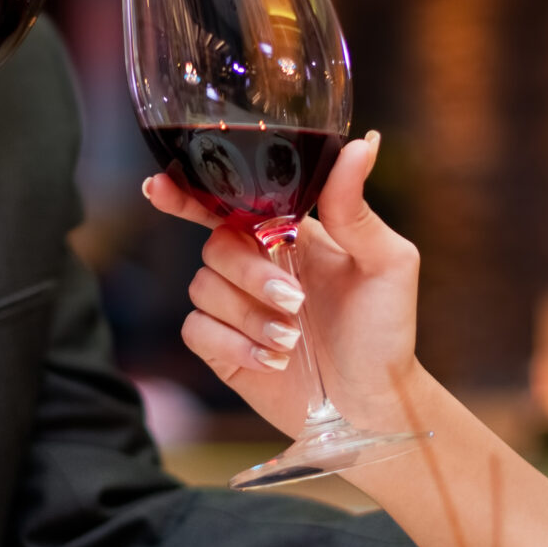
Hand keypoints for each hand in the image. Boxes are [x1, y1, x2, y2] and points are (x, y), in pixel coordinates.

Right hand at [143, 131, 423, 435]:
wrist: (374, 402)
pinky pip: (197, 330)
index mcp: (288, 233)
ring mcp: (236, 307)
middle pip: (215, 245)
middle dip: (250, 273)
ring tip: (292, 340)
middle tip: (295, 302)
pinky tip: (272, 360)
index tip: (159, 186)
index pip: (229, 201)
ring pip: (203, 287)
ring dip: (248, 316)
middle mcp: (256, 264)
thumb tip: (363, 144)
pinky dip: (233, 345)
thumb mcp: (387, 263)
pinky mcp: (223, 349)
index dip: (188, 191)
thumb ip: (358, 209)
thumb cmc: (385, 331)